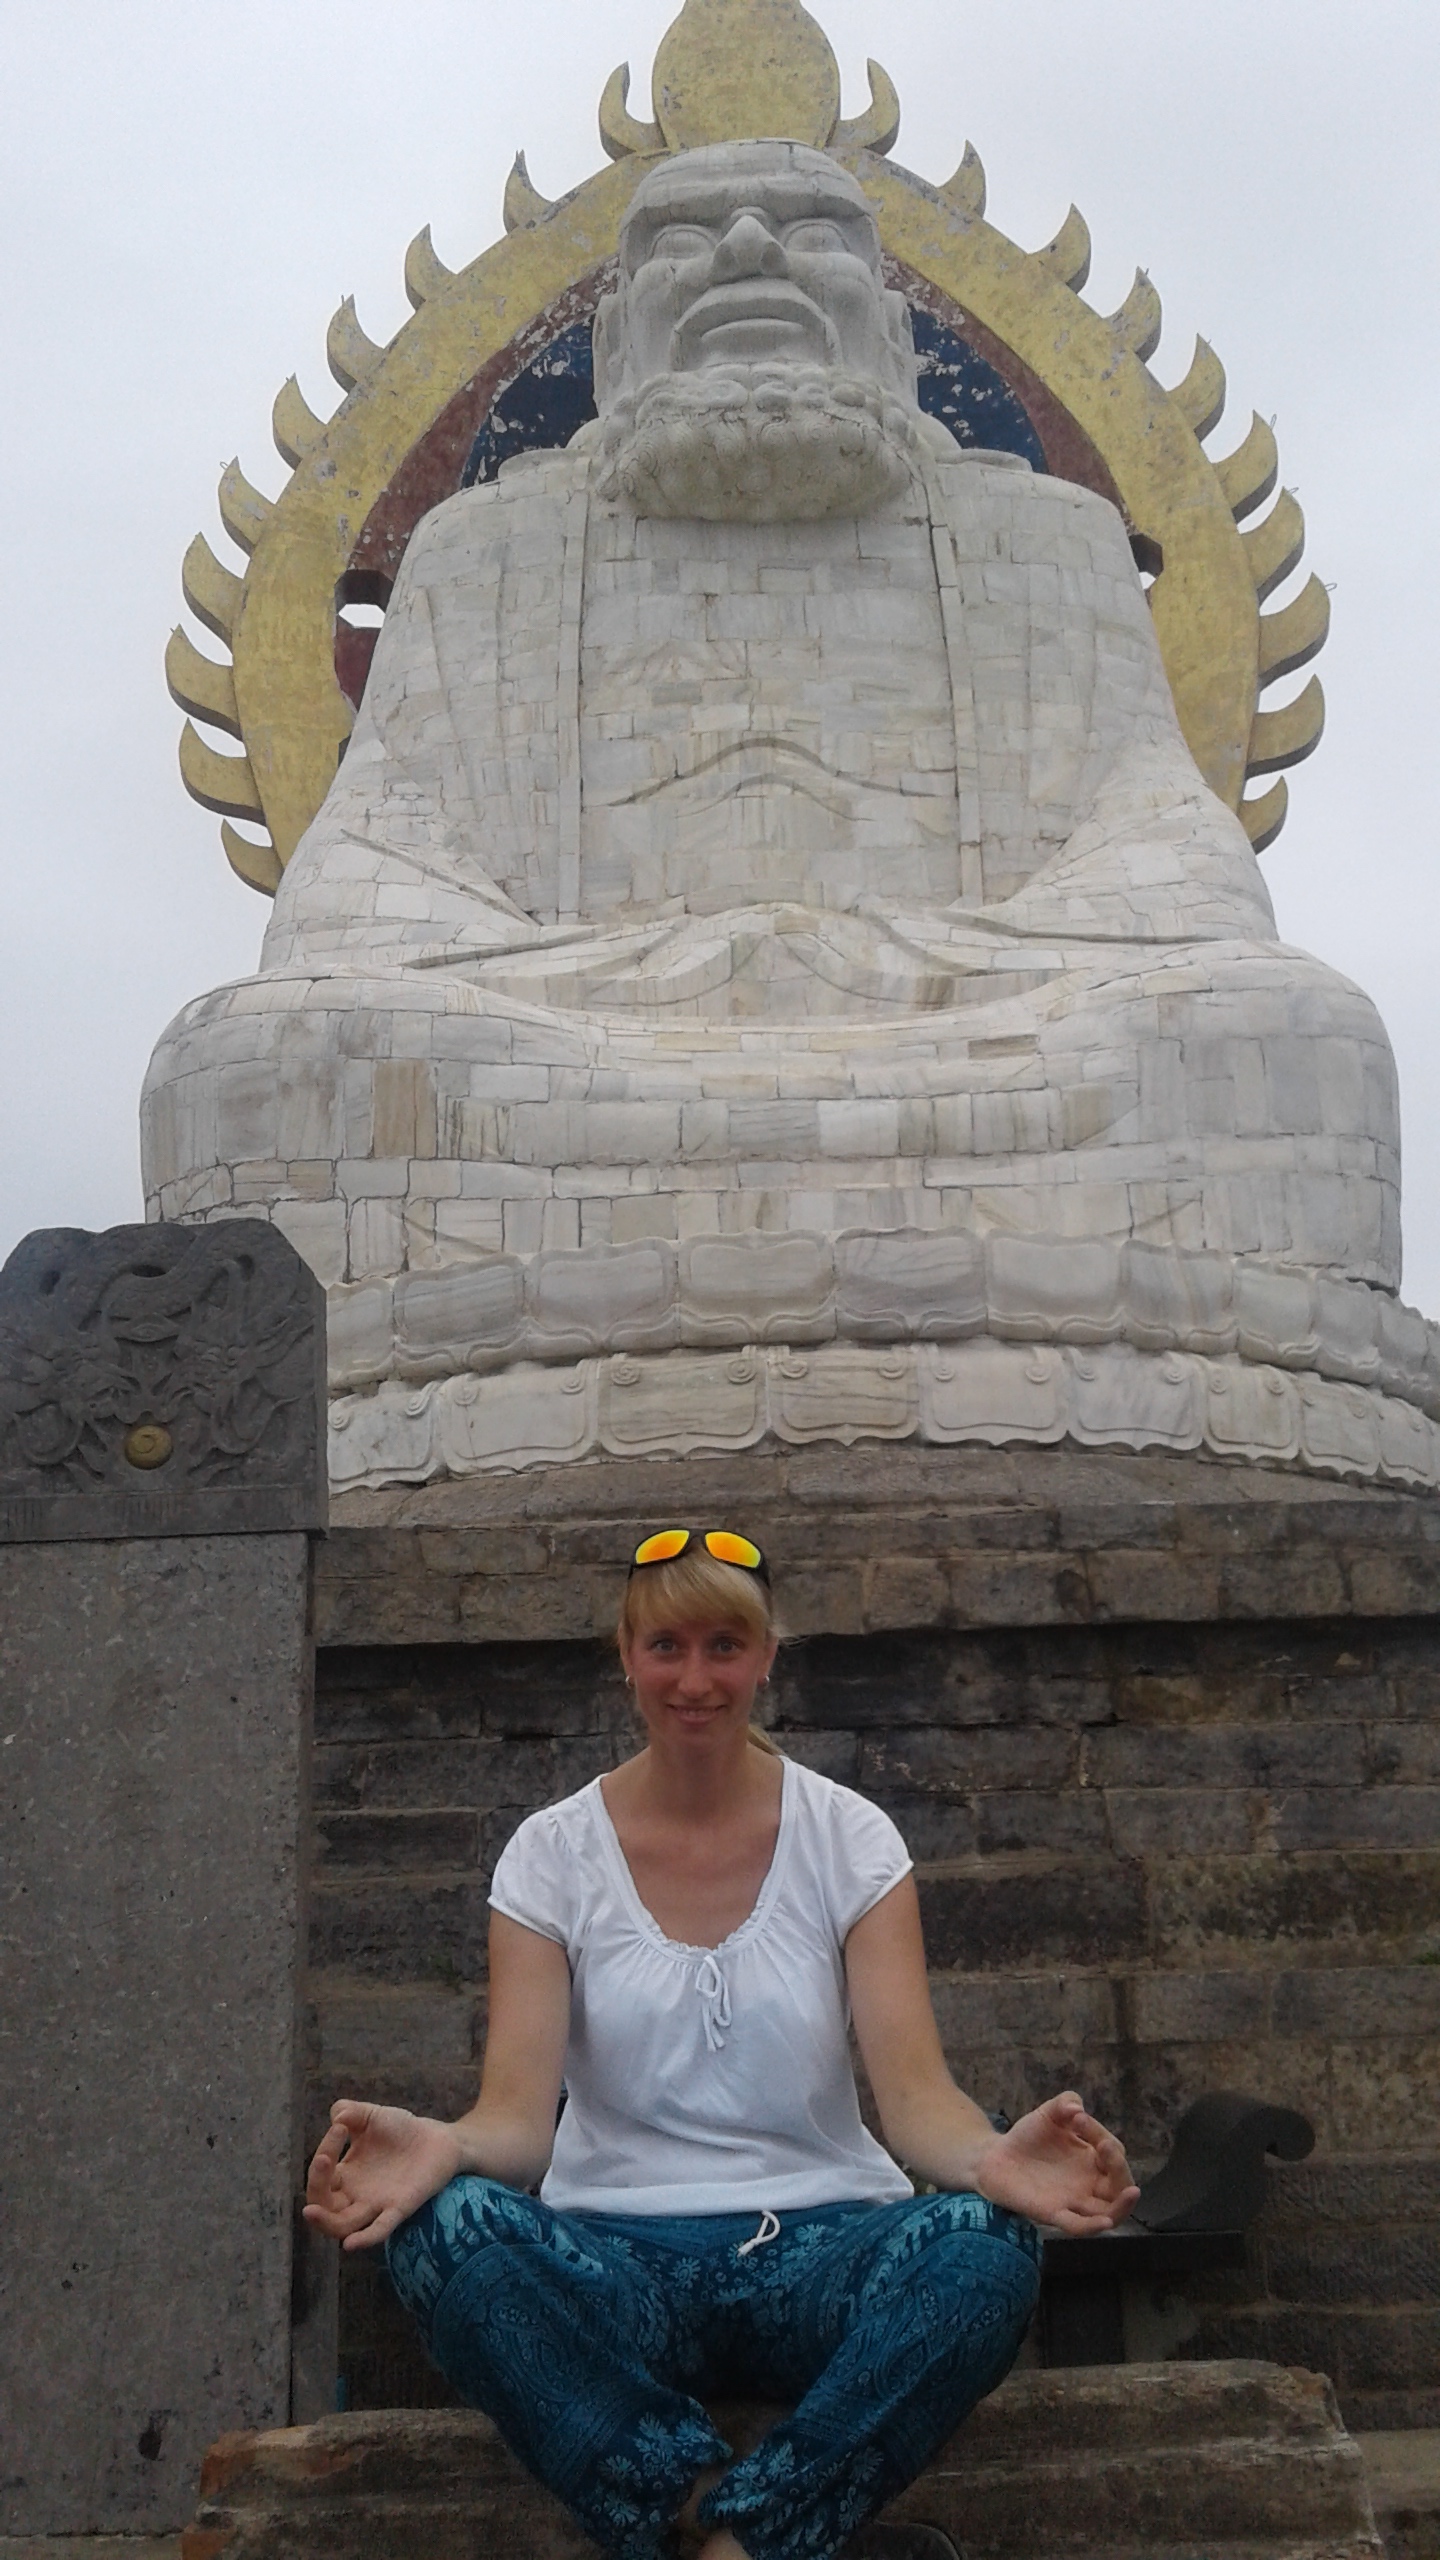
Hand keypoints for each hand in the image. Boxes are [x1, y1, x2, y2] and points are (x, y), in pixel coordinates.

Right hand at [303, 2100, 463, 2251]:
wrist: (437, 2139)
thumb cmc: (401, 2129)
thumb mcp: (371, 2115)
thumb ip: (350, 2111)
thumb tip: (337, 2117)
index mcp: (345, 2175)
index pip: (320, 2176)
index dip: (322, 2154)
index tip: (341, 2127)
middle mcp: (355, 2195)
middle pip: (323, 2207)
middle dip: (315, 2187)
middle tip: (323, 2160)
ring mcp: (376, 2205)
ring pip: (342, 2226)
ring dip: (325, 2222)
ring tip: (311, 2211)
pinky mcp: (399, 2209)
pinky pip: (380, 2230)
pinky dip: (365, 2239)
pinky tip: (350, 2245)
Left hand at [972, 2092, 1138, 2234]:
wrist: (995, 2157)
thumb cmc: (1028, 2137)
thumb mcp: (1048, 2113)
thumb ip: (1064, 2102)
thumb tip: (1077, 2108)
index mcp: (1093, 2158)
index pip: (1112, 2150)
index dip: (1099, 2133)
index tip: (1076, 2118)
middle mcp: (1089, 2182)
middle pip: (1121, 2186)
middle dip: (1121, 2168)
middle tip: (1106, 2147)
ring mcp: (1074, 2201)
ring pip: (1110, 2213)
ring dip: (1122, 2206)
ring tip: (1132, 2192)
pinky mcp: (1054, 2213)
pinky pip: (1078, 2226)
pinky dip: (1093, 2226)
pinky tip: (1105, 2221)